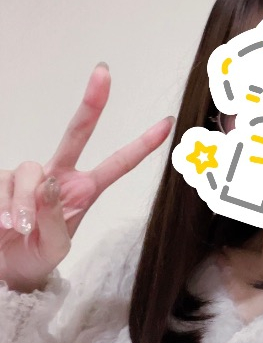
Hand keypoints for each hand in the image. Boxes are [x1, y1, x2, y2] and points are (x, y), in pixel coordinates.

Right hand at [0, 63, 174, 292]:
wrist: (5, 270)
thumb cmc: (36, 258)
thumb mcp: (55, 247)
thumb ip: (55, 217)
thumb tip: (47, 182)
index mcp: (85, 190)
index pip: (118, 164)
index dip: (142, 145)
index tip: (167, 123)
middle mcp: (60, 176)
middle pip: (77, 133)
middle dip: (92, 103)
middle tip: (104, 72)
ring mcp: (30, 175)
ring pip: (30, 172)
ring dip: (22, 203)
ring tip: (14, 228)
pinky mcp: (2, 178)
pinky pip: (3, 183)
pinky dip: (3, 205)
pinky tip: (1, 223)